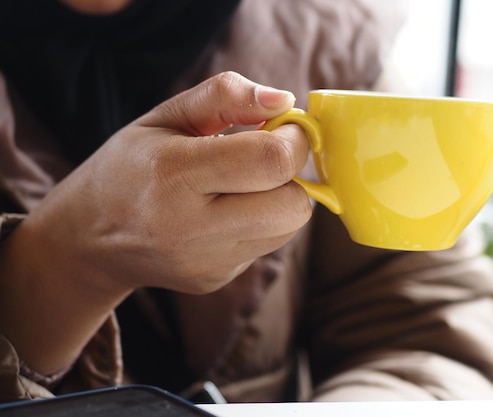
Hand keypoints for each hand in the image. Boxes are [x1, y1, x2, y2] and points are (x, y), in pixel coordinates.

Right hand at [28, 71, 311, 294]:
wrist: (90, 238)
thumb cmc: (132, 165)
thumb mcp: (167, 116)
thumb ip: (226, 96)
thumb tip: (285, 100)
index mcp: (173, 174)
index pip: (271, 160)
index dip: (295, 138)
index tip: (285, 126)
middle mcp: (190, 229)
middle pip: (293, 205)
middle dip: (295, 173)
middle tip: (268, 155)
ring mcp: (206, 262)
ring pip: (289, 227)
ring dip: (283, 198)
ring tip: (245, 183)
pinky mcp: (216, 280)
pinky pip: (269, 246)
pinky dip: (263, 223)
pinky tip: (228, 212)